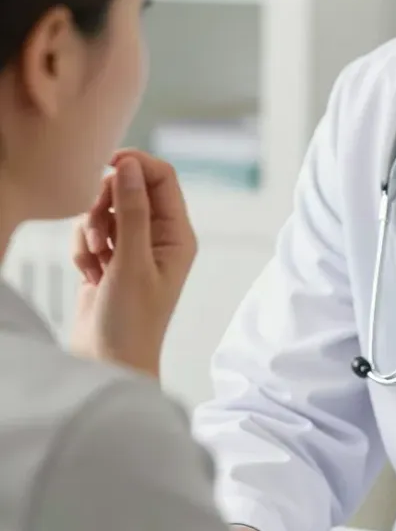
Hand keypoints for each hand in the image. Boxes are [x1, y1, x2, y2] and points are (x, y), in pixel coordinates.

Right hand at [70, 150, 196, 377]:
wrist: (107, 365)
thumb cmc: (130, 323)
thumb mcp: (132, 262)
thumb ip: (133, 210)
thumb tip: (130, 165)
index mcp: (177, 234)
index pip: (162, 178)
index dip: (136, 165)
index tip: (106, 164)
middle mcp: (158, 237)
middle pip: (130, 189)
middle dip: (106, 205)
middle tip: (99, 234)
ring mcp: (132, 248)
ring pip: (106, 210)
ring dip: (92, 230)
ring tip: (96, 262)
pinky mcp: (108, 259)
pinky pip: (90, 233)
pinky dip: (83, 249)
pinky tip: (88, 275)